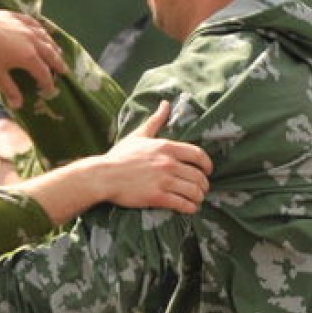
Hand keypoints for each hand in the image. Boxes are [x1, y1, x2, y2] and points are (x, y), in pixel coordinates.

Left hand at [0, 9, 65, 106]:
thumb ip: (10, 90)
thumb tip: (18, 105)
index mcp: (29, 57)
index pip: (44, 73)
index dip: (48, 83)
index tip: (50, 91)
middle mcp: (32, 41)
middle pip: (50, 54)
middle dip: (58, 64)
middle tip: (64, 71)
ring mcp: (26, 27)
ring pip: (45, 37)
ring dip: (53, 46)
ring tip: (58, 52)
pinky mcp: (18, 17)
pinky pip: (35, 23)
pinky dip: (42, 30)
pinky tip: (43, 32)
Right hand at [93, 101, 212, 211]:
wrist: (103, 176)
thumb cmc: (120, 156)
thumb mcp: (139, 135)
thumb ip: (156, 120)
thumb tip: (166, 103)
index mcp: (166, 147)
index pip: (198, 155)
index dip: (207, 165)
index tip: (208, 171)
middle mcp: (168, 163)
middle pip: (198, 176)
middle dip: (204, 185)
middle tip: (202, 189)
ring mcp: (164, 181)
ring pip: (193, 191)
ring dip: (198, 197)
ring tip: (196, 200)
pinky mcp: (157, 197)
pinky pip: (182, 204)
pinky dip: (190, 208)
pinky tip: (190, 208)